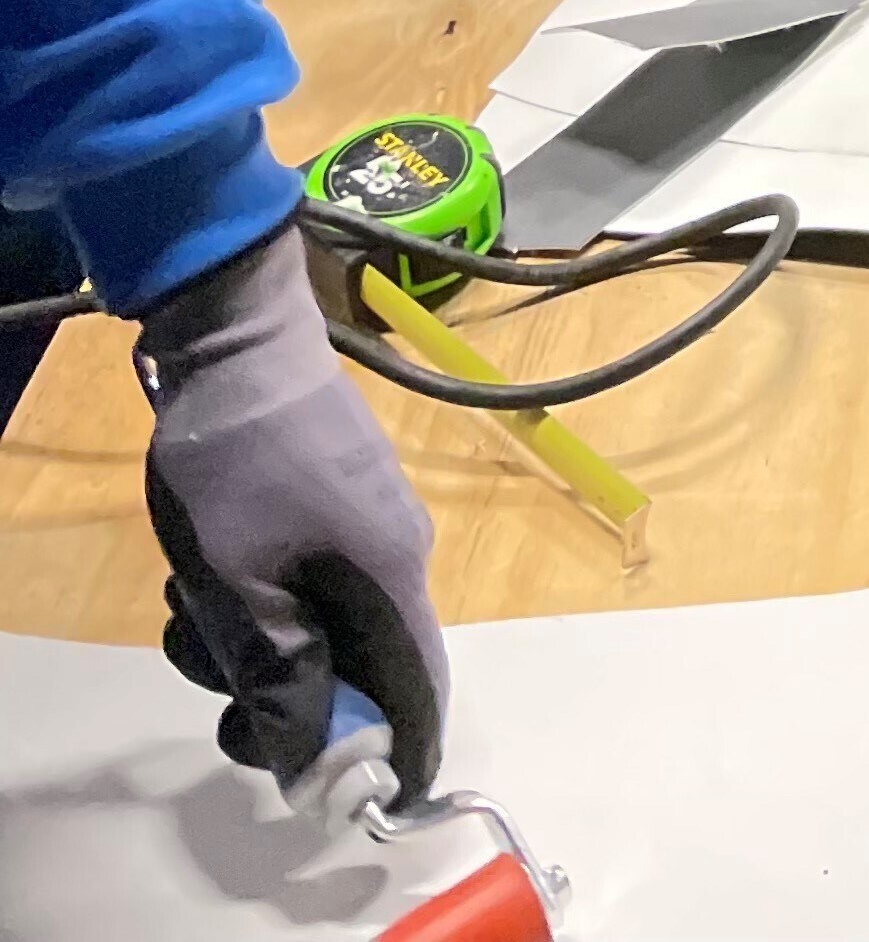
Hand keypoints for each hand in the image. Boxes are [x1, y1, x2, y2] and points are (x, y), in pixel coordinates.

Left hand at [136, 222, 447, 803]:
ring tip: (187, 609)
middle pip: (366, 664)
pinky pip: (317, 577)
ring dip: (261, 642)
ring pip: (331, 620)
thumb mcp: (239, 587)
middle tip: (215, 686)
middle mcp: (401, 553)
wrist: (237, 335)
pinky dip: (264, 597)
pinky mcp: (343, 493)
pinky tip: (206, 571)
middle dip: (290, 696)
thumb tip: (318, 764)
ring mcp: (373, 516)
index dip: (396, 755)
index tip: (339, 793)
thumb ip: (283, 678)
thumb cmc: (240, 465)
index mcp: (392, 579)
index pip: (421, 692)